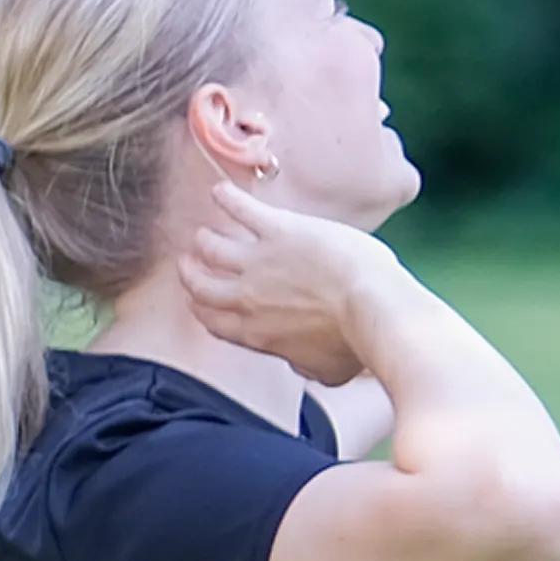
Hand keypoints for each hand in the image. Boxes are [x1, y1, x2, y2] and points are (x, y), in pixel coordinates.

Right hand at [178, 181, 397, 385]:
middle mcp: (247, 299)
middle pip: (203, 286)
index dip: (201, 309)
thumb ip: (306, 366)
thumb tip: (303, 368)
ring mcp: (258, 262)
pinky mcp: (277, 230)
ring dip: (205, 240)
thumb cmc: (357, 342)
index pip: (214, 322)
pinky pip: (241, 209)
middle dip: (192, 274)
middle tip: (187, 263)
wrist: (371, 306)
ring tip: (204, 232)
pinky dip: (227, 198)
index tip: (196, 301)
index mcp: (257, 334)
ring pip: (213, 248)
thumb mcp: (327, 370)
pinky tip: (222, 190)